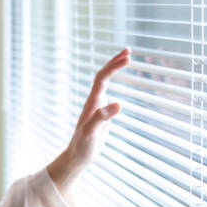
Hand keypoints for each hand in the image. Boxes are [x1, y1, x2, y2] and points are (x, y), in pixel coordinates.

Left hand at [47, 47, 130, 194]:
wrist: (77, 156)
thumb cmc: (82, 146)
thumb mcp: (91, 133)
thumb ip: (101, 118)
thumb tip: (118, 104)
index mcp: (92, 102)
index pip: (102, 78)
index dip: (113, 66)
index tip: (127, 57)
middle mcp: (94, 100)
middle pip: (103, 75)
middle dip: (114, 62)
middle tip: (128, 50)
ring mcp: (97, 105)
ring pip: (104, 80)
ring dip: (113, 68)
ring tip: (126, 58)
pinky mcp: (101, 112)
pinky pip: (107, 89)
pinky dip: (113, 79)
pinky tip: (118, 78)